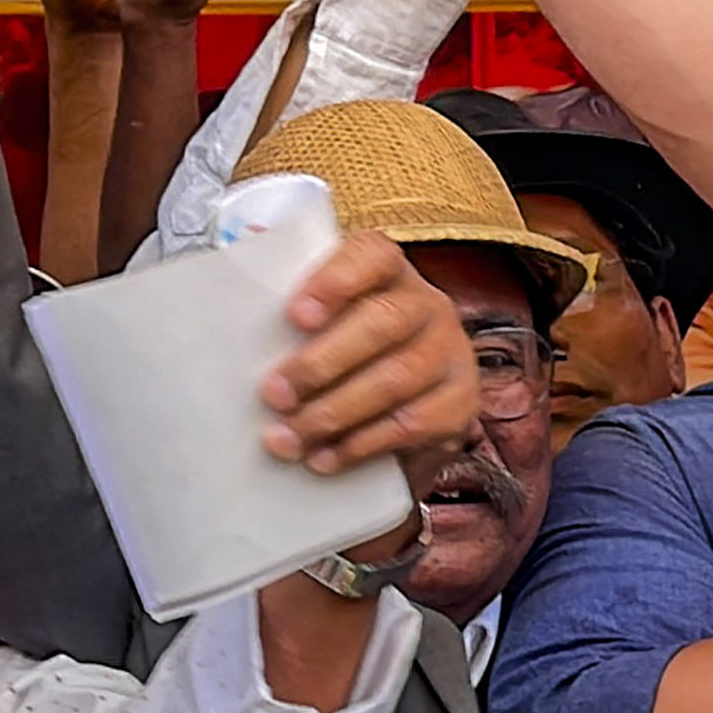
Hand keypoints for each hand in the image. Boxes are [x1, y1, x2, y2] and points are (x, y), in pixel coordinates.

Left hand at [257, 232, 484, 474]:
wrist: (402, 411)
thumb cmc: (344, 355)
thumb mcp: (322, 322)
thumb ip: (291, 302)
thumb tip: (252, 268)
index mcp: (389, 273)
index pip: (373, 255)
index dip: (335, 280)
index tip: (294, 316)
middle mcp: (428, 305)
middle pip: (384, 322)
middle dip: (322, 363)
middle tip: (274, 395)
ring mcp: (451, 354)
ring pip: (396, 379)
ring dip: (334, 413)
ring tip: (288, 437)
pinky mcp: (460, 403)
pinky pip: (412, 425)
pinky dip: (361, 445)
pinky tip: (324, 458)